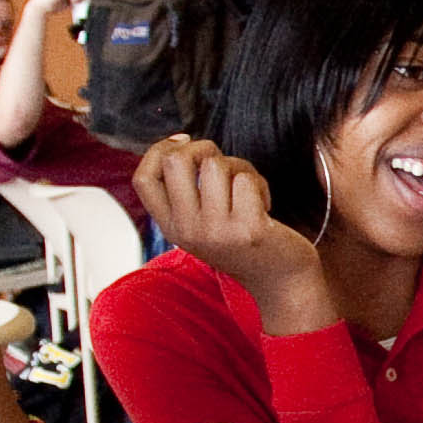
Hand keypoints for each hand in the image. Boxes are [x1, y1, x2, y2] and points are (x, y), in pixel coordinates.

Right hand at [134, 136, 331, 333]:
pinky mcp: (248, 229)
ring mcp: (216, 231)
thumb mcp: (202, 222)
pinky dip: (259, 183)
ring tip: (248, 190)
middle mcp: (188, 231)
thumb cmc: (242, 239)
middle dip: (202, 148)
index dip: (158, 149)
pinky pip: (245, 179)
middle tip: (222, 164)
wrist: (279, 280)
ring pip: (215, 165)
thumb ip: (185, 192)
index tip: (182, 142)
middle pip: (175, 160)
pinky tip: (264, 205)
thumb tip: (178, 142)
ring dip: (238, 167)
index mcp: (172, 227)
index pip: (143, 179)